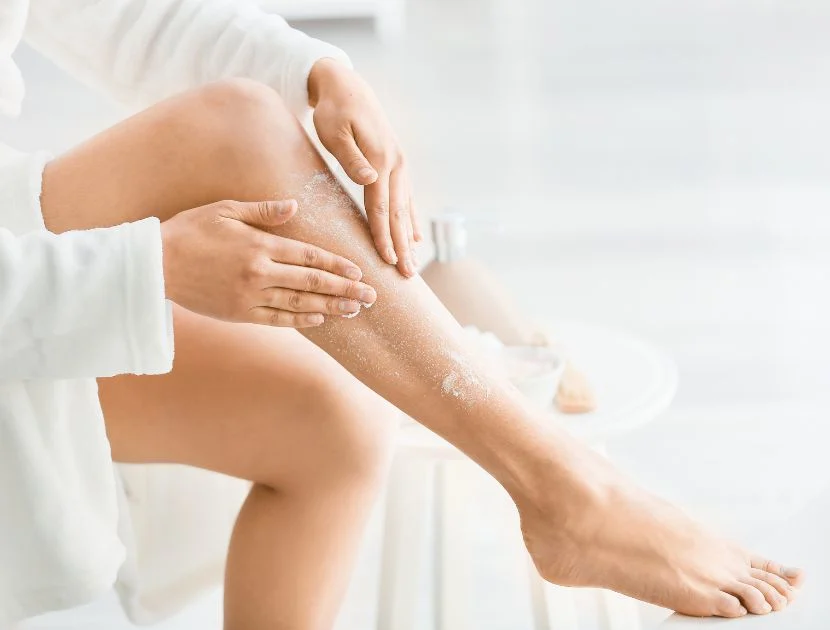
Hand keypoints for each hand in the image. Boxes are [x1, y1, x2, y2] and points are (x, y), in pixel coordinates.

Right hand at [161, 199, 376, 326]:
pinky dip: (301, 319)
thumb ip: (263, 211)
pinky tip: (320, 318)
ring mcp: (250, 297)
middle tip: (372, 296)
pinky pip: (277, 319)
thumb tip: (295, 207)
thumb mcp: (225, 210)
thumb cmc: (189, 230)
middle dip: (345, 289)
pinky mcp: (239, 314)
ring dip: (331, 307)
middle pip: (313, 282)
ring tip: (355, 309)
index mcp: (259, 246)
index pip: (309, 256)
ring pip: (300, 303)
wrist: (154, 265)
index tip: (359, 270)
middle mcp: (259, 274)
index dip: (338, 264)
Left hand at [309, 58, 421, 277]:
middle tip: (408, 276)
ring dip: (410, 239)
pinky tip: (416, 238)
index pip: (381, 207)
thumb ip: (351, 158)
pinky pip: (407, 199)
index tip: (387, 261)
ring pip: (406, 209)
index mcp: (380, 160)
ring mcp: (401, 165)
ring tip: (413, 264)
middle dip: (403, 247)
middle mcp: (396, 165)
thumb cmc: (334, 111)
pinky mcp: (398, 164)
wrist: (347, 86)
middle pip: (399, 214)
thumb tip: (369, 179)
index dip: (384, 236)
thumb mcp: (335, 131)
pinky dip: (412, 220)